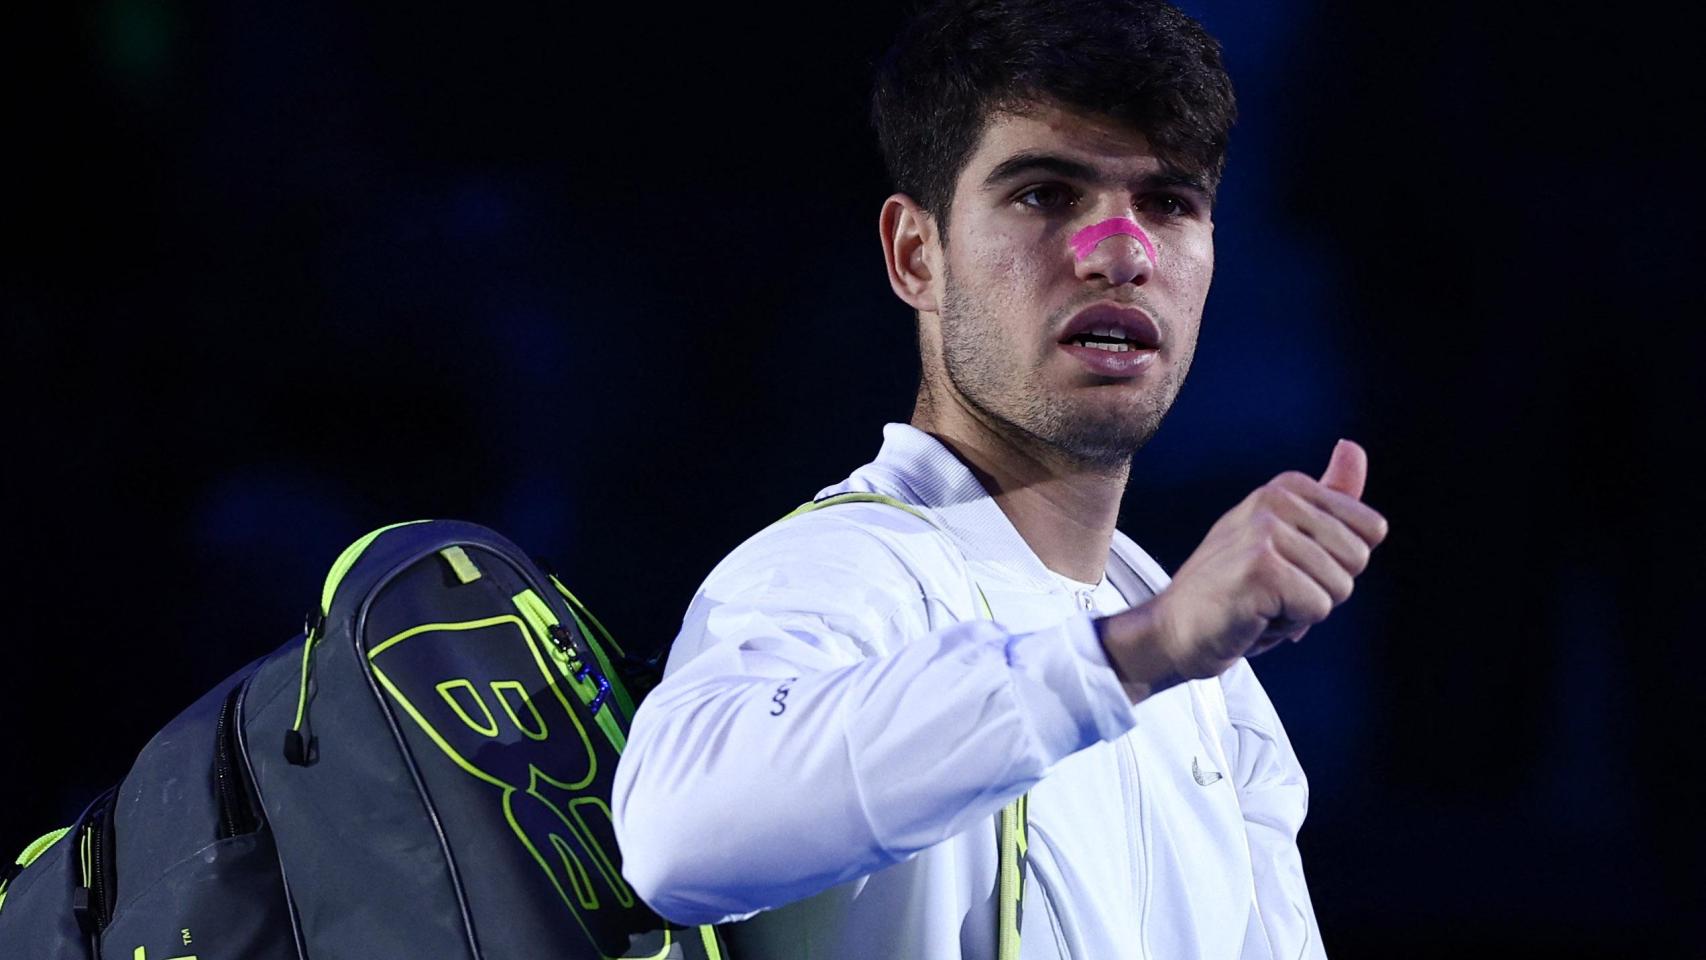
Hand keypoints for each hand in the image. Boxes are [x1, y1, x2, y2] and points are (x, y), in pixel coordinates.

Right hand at [1099, 440, 1388, 696]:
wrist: (1176, 628)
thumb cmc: (1237, 589)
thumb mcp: (1288, 537)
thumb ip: (1329, 498)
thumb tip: (1353, 446)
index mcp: (1287, 487)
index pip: (1371, 530)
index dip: (1339, 564)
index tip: (1293, 568)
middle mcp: (1275, 500)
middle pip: (1359, 559)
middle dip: (1324, 589)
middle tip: (1275, 591)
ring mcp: (1265, 531)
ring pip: (1339, 587)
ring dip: (1303, 610)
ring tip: (1261, 602)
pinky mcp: (1260, 568)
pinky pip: (1317, 608)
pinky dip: (1289, 625)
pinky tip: (1253, 615)